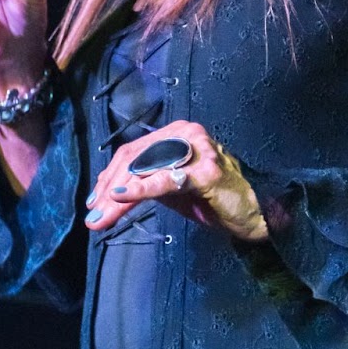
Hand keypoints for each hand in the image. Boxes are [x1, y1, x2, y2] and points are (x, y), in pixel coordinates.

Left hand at [84, 122, 267, 241]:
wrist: (253, 216)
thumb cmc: (214, 201)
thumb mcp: (172, 188)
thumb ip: (144, 183)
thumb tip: (107, 196)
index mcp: (177, 133)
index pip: (133, 151)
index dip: (109, 175)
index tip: (95, 201)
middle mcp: (187, 134)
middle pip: (134, 157)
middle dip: (108, 188)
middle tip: (94, 215)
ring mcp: (198, 150)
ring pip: (145, 168)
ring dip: (118, 194)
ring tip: (102, 215)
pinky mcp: (206, 172)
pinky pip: (167, 179)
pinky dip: (141, 188)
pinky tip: (123, 195)